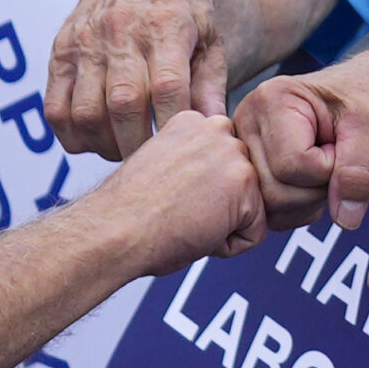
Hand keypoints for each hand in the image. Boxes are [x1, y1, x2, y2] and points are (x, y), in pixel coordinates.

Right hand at [46, 0, 226, 160]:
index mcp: (165, 27)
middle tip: (151, 161)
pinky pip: (55, 107)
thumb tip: (214, 128)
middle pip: (124, 104)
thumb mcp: (209, 35)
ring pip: (86, 111)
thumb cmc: (180, 8)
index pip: (167, 87)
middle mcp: (121, 33)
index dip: (172, 125)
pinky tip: (93, 141)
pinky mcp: (60, 51)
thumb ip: (211, 82)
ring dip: (104, 144)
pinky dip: (71, 135)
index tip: (181, 149)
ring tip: (122, 150)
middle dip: (138, 144)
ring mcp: (85, 42)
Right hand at [91, 110, 267, 277]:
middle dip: (218, 207)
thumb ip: (193, 164)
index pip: (224, 164)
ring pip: (250, 207)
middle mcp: (216, 128)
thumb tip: (210, 181)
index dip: (201, 193)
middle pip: (241, 183)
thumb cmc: (127, 210)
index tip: (173, 197)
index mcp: (193, 121)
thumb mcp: (163, 167)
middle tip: (179, 210)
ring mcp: (233, 154)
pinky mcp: (244, 183)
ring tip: (185, 218)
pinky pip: (254, 233)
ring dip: (222, 225)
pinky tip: (196, 231)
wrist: (115, 228)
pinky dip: (227, 246)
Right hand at [233, 52, 368, 234]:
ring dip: (309, 201)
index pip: (292, 165)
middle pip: (274, 191)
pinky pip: (270, 212)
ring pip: (270, 207)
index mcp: (271, 99)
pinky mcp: (253, 169)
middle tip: (337, 158)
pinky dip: (299, 208)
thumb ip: (359, 171)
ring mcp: (246, 148)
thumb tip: (346, 220)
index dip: (328, 168)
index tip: (343, 143)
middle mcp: (247, 122)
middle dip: (317, 188)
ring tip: (327, 168)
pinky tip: (314, 182)